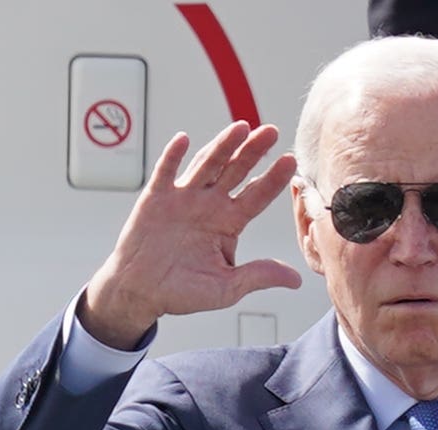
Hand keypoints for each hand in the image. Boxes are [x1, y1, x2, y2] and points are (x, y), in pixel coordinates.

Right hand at [80, 122, 301, 349]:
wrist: (141, 292)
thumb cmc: (182, 292)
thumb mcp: (226, 288)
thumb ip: (258, 276)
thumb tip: (295, 280)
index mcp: (228, 223)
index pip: (256, 196)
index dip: (272, 179)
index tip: (290, 161)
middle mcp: (209, 204)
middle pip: (235, 171)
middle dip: (253, 151)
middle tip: (270, 131)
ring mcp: (183, 197)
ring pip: (206, 165)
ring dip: (222, 145)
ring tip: (240, 128)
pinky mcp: (156, 197)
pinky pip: (165, 172)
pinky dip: (173, 156)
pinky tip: (183, 139)